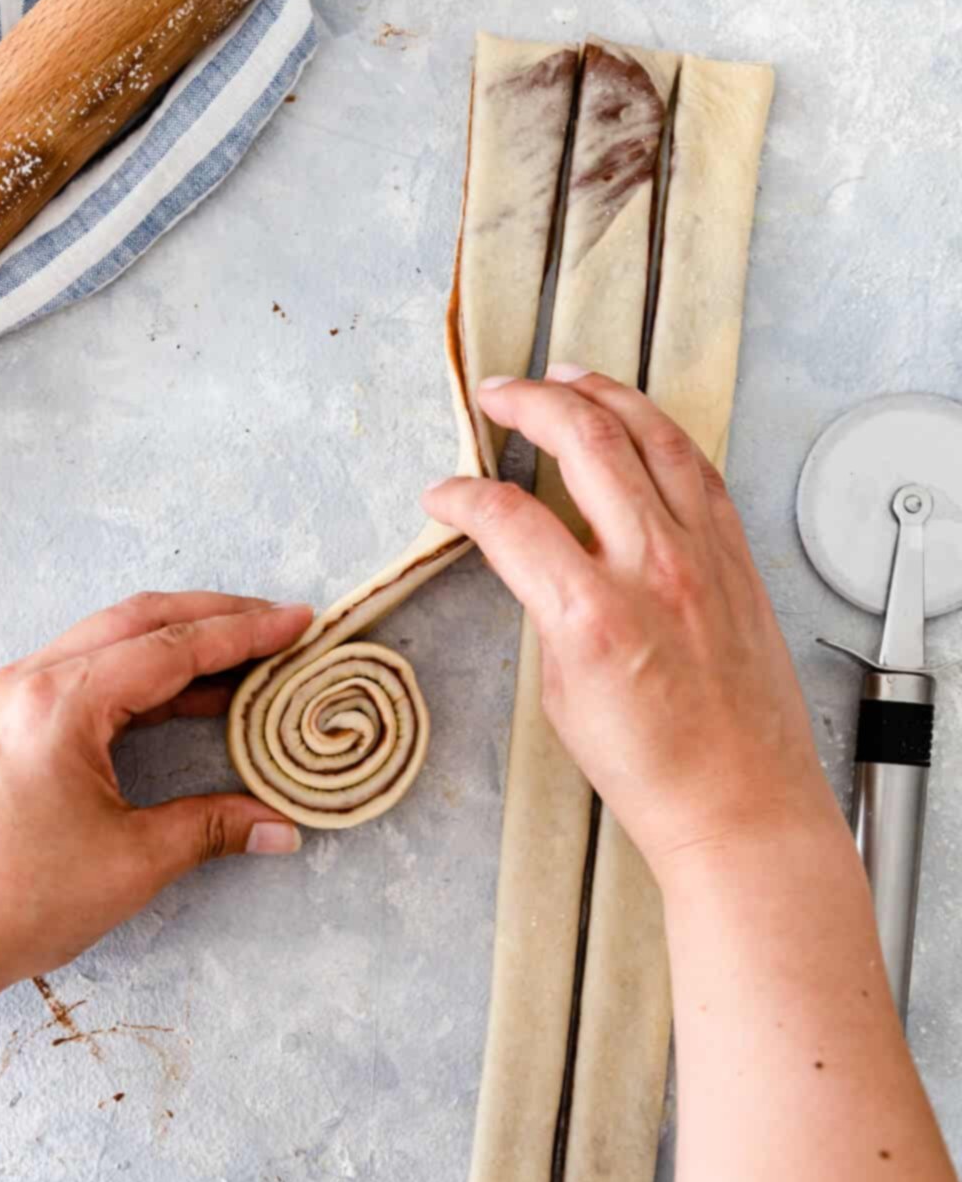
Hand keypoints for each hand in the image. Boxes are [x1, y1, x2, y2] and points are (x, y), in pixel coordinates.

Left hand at [0, 593, 312, 996]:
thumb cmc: (18, 902)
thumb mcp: (132, 862)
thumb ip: (213, 828)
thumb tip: (283, 827)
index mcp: (62, 703)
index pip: (172, 647)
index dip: (244, 633)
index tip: (300, 622)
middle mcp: (32, 681)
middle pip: (141, 620)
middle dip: (217, 617)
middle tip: (282, 625)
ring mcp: (14, 696)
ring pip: (112, 638)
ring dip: (180, 639)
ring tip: (247, 655)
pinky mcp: (8, 720)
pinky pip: (89, 670)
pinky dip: (145, 671)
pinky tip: (190, 694)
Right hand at [424, 368, 840, 881]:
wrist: (739, 804)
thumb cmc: (651, 768)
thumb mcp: (561, 692)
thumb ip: (546, 607)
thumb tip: (538, 557)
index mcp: (592, 614)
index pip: (507, 519)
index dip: (462, 497)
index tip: (443, 495)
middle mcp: (654, 568)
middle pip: (585, 442)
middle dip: (530, 403)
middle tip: (498, 395)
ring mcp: (705, 556)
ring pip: (652, 436)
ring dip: (603, 394)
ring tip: (568, 376)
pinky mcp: (738, 558)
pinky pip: (698, 469)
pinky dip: (660, 433)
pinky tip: (638, 424)